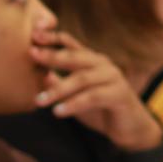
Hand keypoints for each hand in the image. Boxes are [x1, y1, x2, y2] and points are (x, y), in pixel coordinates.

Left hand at [31, 31, 162, 151]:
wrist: (130, 127)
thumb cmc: (99, 109)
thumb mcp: (74, 95)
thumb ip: (60, 84)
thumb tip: (40, 75)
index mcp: (91, 60)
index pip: (70, 43)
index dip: (52, 37)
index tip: (34, 34)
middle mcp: (102, 64)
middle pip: (75, 56)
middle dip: (52, 55)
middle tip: (31, 54)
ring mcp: (112, 77)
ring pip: (82, 78)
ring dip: (59, 90)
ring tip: (39, 100)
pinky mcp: (119, 94)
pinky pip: (93, 97)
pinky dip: (74, 104)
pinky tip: (58, 112)